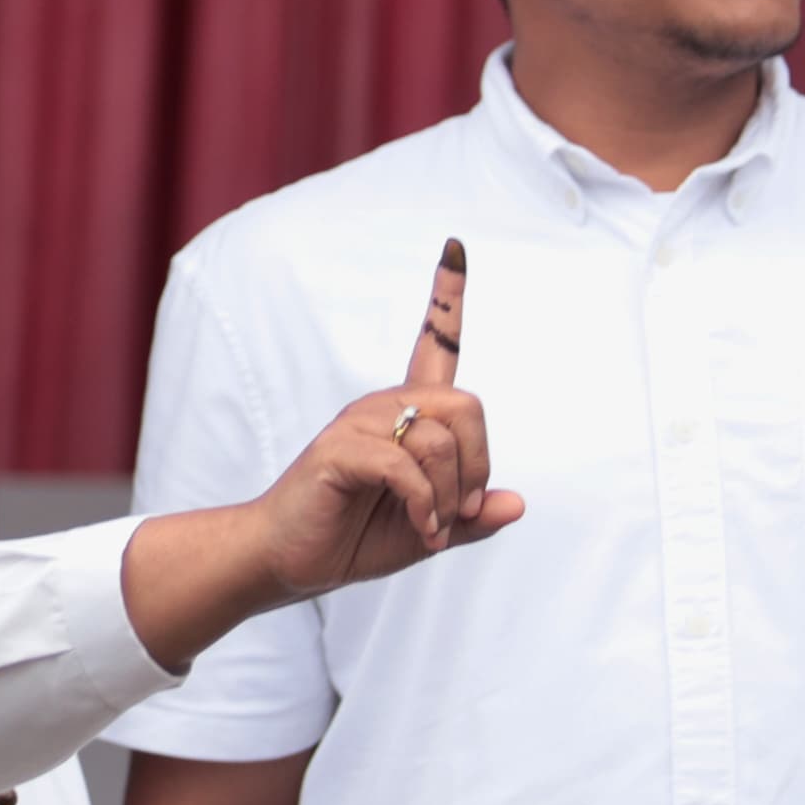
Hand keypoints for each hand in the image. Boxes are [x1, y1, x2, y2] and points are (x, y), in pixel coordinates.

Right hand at [245, 239, 519, 597]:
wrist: (290, 560)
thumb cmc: (353, 537)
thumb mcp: (429, 531)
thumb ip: (469, 518)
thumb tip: (515, 503)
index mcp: (406, 413)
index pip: (433, 341)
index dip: (447, 294)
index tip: (454, 244)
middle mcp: (382, 405)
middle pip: (467, 404)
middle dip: (477, 465)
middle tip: (459, 510)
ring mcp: (357, 422)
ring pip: (439, 439)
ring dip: (448, 497)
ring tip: (430, 529)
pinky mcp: (338, 448)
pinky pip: (405, 465)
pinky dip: (424, 506)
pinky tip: (419, 530)